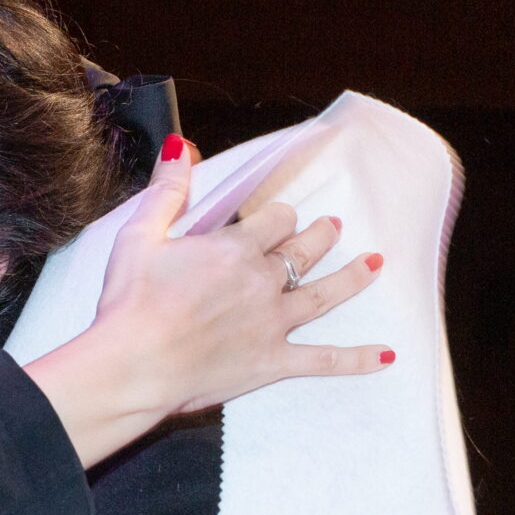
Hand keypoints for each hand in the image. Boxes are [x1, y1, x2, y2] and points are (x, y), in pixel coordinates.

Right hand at [19, 143, 390, 467]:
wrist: (132, 366)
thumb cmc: (130, 304)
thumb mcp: (139, 236)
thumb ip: (167, 192)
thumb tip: (181, 149)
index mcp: (234, 249)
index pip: (275, 221)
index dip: (278, 217)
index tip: (277, 218)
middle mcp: (262, 282)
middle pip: (304, 251)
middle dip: (320, 236)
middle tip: (333, 227)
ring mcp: (272, 323)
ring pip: (324, 294)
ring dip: (352, 277)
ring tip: (374, 264)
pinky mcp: (272, 363)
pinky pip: (324, 360)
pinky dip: (357, 359)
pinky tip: (385, 357)